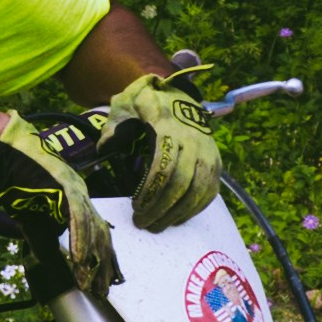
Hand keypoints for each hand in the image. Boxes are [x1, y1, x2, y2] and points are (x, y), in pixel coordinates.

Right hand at [0, 115, 120, 300]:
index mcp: (77, 201)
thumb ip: (43, 242)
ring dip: (92, 259)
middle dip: (103, 265)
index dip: (101, 259)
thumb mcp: (32, 222)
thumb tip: (50, 263)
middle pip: (101, 235)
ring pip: (92, 229)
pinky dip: (79, 240)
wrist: (3, 153)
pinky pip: (77, 218)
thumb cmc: (16, 182)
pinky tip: (80, 260)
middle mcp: (82, 195)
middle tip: (103, 290)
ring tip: (90, 282)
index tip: (102, 282)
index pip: (97, 234)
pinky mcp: (65, 187)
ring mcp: (75, 190)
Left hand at [80, 76, 218, 231]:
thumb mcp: (129, 103)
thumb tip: (104, 146)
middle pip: (181, 183)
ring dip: (176, 213)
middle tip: (142, 223)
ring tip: (157, 226)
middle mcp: (194, 142)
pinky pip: (209, 192)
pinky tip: (176, 219)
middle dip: (161, 208)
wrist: (182, 96)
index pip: (163, 166)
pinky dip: (194, 210)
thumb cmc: (150, 104)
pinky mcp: (217, 163)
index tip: (135, 206)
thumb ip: (116, 124)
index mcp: (170, 128)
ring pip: (197, 191)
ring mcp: (209, 154)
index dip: (150, 191)